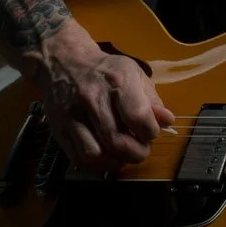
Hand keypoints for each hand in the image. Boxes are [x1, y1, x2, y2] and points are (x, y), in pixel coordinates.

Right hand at [34, 32, 174, 172]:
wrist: (63, 61)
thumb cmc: (105, 70)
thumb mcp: (133, 73)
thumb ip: (152, 99)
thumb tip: (166, 121)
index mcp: (117, 82)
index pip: (138, 117)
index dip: (151, 132)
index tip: (151, 132)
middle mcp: (92, 98)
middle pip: (117, 141)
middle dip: (137, 153)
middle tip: (141, 149)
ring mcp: (72, 115)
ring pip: (96, 154)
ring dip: (116, 162)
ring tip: (124, 155)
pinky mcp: (58, 128)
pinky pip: (78, 158)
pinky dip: (96, 165)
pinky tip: (106, 156)